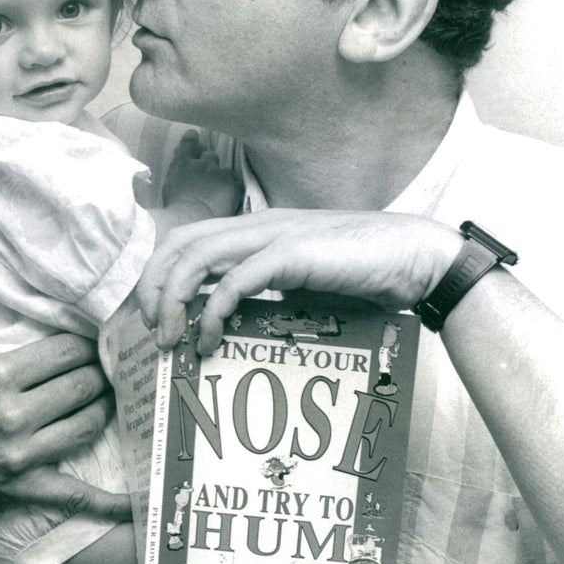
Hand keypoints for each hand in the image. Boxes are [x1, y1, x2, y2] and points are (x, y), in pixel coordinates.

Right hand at [0, 251, 130, 520]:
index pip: (66, 351)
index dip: (86, 344)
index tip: (93, 340)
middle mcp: (13, 415)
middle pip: (83, 385)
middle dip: (100, 372)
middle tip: (108, 366)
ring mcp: (20, 455)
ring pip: (87, 424)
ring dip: (105, 409)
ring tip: (111, 397)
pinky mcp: (20, 489)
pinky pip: (73, 495)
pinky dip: (106, 502)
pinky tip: (135, 501)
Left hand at [137, 209, 460, 353]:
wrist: (413, 257)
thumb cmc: (364, 272)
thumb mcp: (304, 281)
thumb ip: (270, 290)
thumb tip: (236, 323)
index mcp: (258, 226)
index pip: (189, 238)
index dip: (160, 273)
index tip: (153, 313)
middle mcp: (258, 224)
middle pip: (180, 243)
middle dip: (153, 286)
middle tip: (149, 328)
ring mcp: (274, 234)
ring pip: (197, 258)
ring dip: (173, 300)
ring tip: (170, 339)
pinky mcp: (291, 254)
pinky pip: (234, 280)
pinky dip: (213, 311)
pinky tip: (211, 338)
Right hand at [161, 129, 242, 220]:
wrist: (191, 220)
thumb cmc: (174, 207)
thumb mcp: (168, 185)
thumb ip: (176, 168)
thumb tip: (180, 155)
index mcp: (183, 164)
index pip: (188, 144)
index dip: (191, 139)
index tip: (194, 135)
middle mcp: (202, 164)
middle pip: (209, 155)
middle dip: (208, 162)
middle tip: (206, 175)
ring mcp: (219, 173)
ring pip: (224, 169)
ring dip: (221, 176)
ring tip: (217, 192)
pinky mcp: (233, 184)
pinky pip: (235, 183)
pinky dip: (232, 189)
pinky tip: (227, 199)